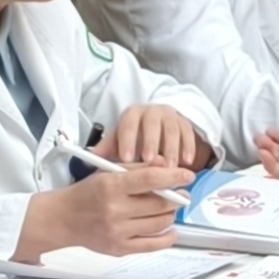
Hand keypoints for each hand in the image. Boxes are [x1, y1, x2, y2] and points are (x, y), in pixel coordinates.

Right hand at [18, 160, 191, 258]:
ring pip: (159, 223)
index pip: (150, 179)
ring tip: (170, 208)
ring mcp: (117, 231)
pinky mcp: (119, 248)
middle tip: (180, 194)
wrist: (63, 219)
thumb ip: (137, 168)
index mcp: (111, 186)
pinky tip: (171, 230)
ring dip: (170, 214)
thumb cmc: (85, 193)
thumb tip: (165, 165)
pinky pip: (152, 245)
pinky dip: (167, 238)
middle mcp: (114, 210)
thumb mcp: (107, 172)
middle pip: (159, 204)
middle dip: (176, 197)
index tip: (187, 175)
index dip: (174, 176)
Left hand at [97, 102, 211, 170]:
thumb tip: (90, 158)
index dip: (127, 140)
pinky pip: (188, 133)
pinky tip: (188, 161)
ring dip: (171, 148)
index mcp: (132, 114)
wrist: (157, 121)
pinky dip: (188, 147)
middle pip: (152, 124)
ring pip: (171, 130)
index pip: (128, 124)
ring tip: (170, 167)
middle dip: (151, 143)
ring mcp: (170, 116)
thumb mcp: (120, 138)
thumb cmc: (135, 135)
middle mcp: (152, 112)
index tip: (126, 158)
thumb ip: (108, 148)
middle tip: (150, 161)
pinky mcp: (184, 123)